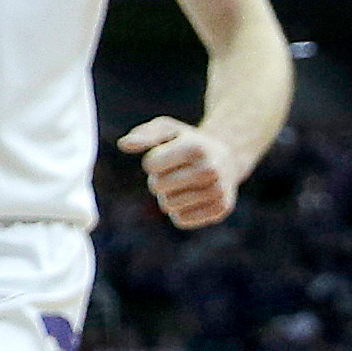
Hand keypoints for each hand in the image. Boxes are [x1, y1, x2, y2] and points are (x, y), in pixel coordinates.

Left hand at [118, 117, 250, 228]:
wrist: (228, 158)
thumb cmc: (188, 142)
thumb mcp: (167, 129)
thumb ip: (144, 134)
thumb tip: (123, 145)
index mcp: (195, 148)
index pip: (150, 165)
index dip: (152, 163)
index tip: (166, 157)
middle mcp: (210, 170)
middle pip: (157, 187)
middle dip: (158, 180)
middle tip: (174, 172)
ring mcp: (218, 191)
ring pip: (168, 206)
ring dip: (168, 196)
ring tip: (184, 184)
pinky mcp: (221, 209)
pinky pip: (182, 220)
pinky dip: (179, 211)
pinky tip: (192, 198)